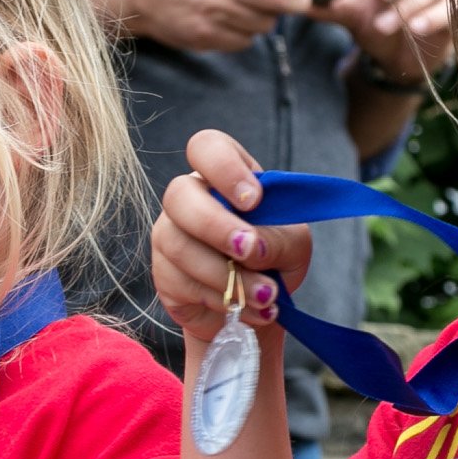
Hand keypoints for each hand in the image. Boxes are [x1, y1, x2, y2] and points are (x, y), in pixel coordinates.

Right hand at [151, 129, 313, 341]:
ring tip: (266, 296)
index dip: (224, 167)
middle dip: (216, 226)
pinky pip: (182, 283)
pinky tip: (248, 309)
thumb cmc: (274, 263)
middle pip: (178, 195)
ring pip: (179, 246)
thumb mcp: (293, 245)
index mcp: (223, 178)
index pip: (206, 147)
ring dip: (227, 275)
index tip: (254, 200)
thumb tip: (250, 246)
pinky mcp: (164, 275)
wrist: (258, 311)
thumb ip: (276, 238)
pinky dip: (222, 299)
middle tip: (250, 252)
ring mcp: (170, 236)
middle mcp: (189, 200)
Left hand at [315, 0, 453, 88]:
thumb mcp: (352, 17)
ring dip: (407, 5)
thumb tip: (298, 2)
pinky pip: (449, 9)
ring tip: (386, 25)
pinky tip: (416, 27)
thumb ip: (330, 8)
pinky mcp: (450, 14)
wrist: (399, 59)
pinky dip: (432, 17)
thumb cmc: (376, 27)